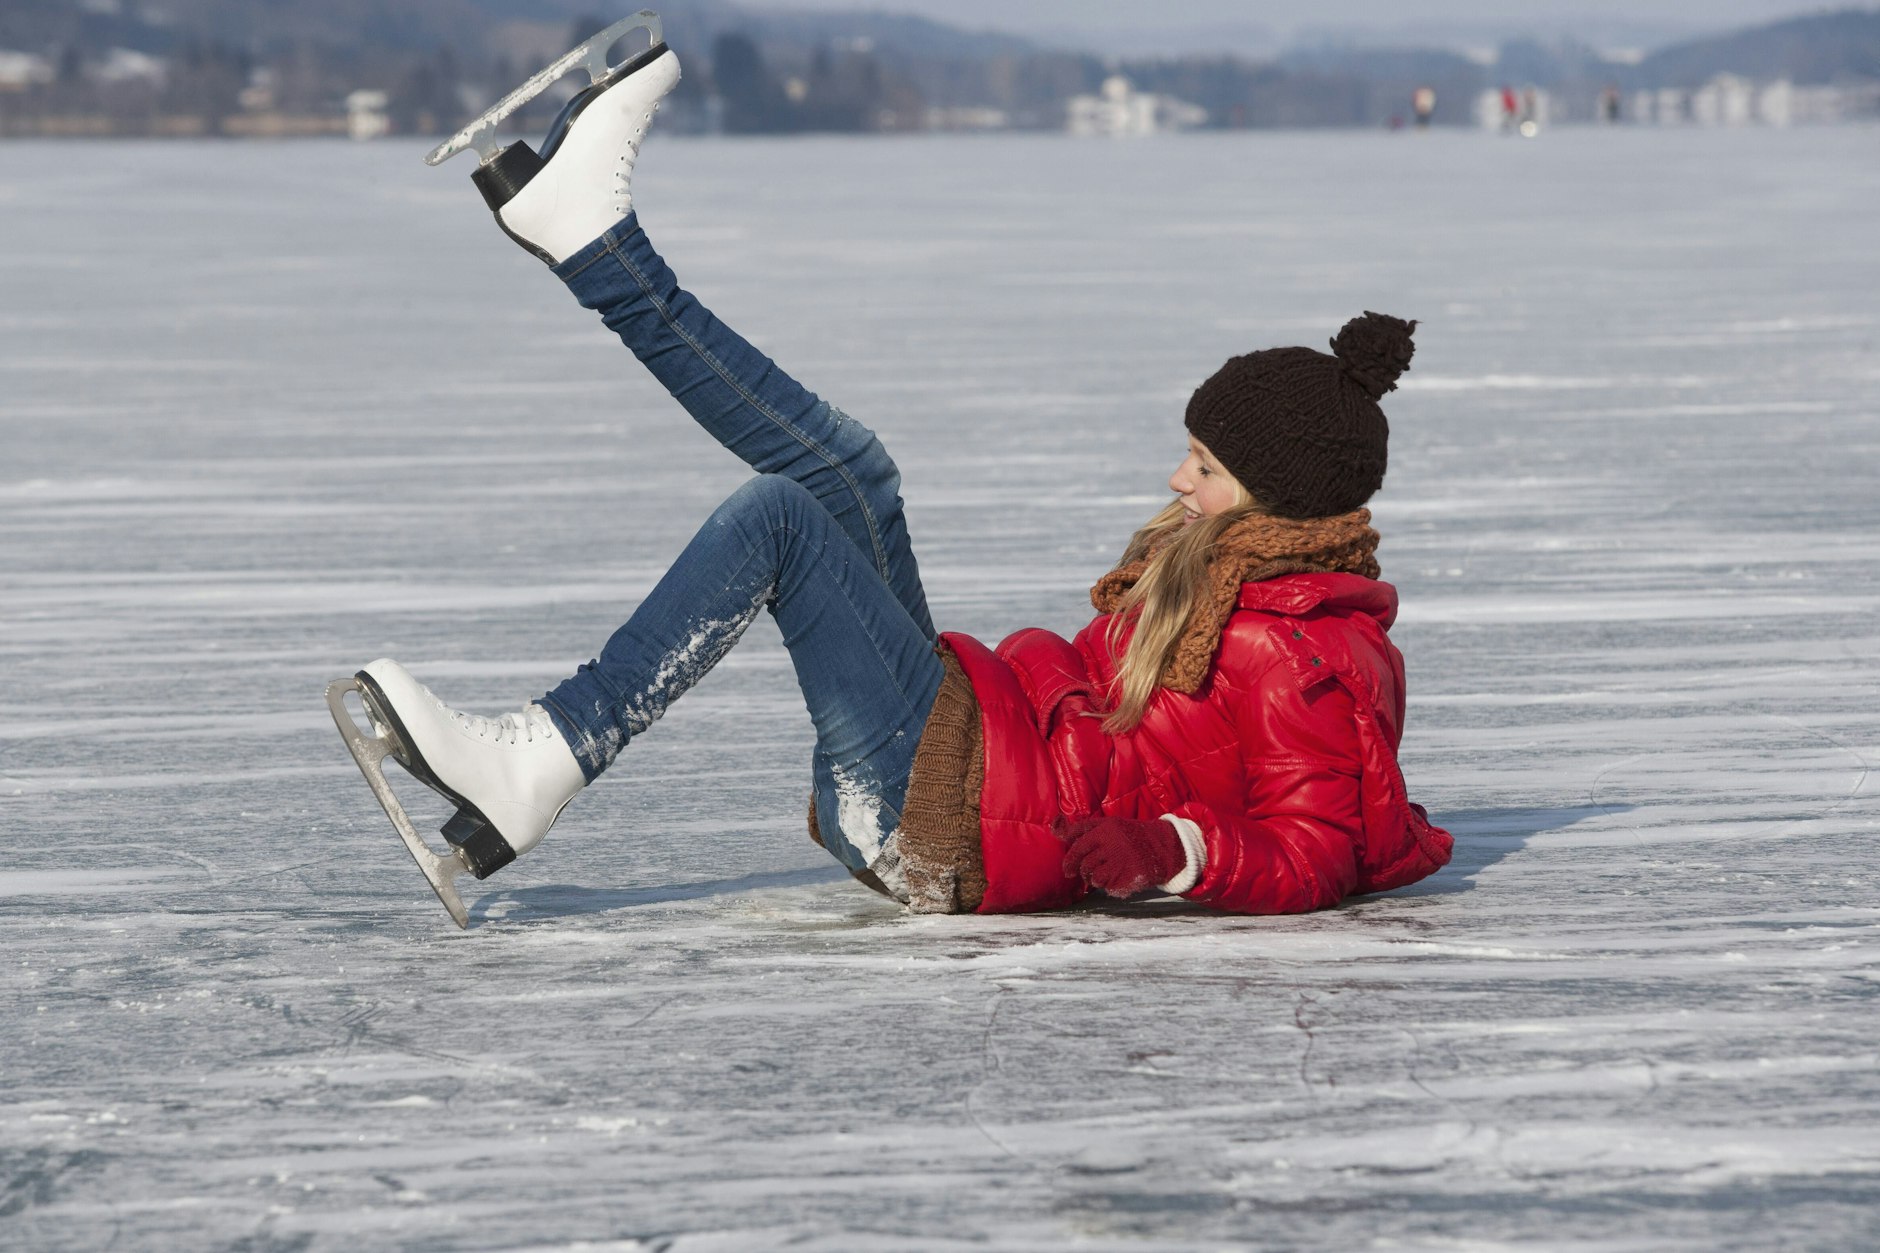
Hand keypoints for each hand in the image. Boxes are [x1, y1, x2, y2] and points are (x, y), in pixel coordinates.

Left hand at [1058, 816, 1187, 897]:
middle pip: (1085, 866)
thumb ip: (1080, 828)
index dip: (1070, 861)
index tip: (1068, 871)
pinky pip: (1109, 888)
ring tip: (1106, 873)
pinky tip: (1118, 878)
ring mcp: (1123, 863)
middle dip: (1083, 872)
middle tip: (1086, 874)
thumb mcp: (1106, 824)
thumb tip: (1053, 827)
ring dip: (1096, 880)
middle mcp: (1113, 846)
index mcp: (1105, 831)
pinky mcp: (1131, 878)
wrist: (1162, 847)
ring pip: (1096, 879)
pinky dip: (1110, 886)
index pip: (1078, 848)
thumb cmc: (1128, 835)